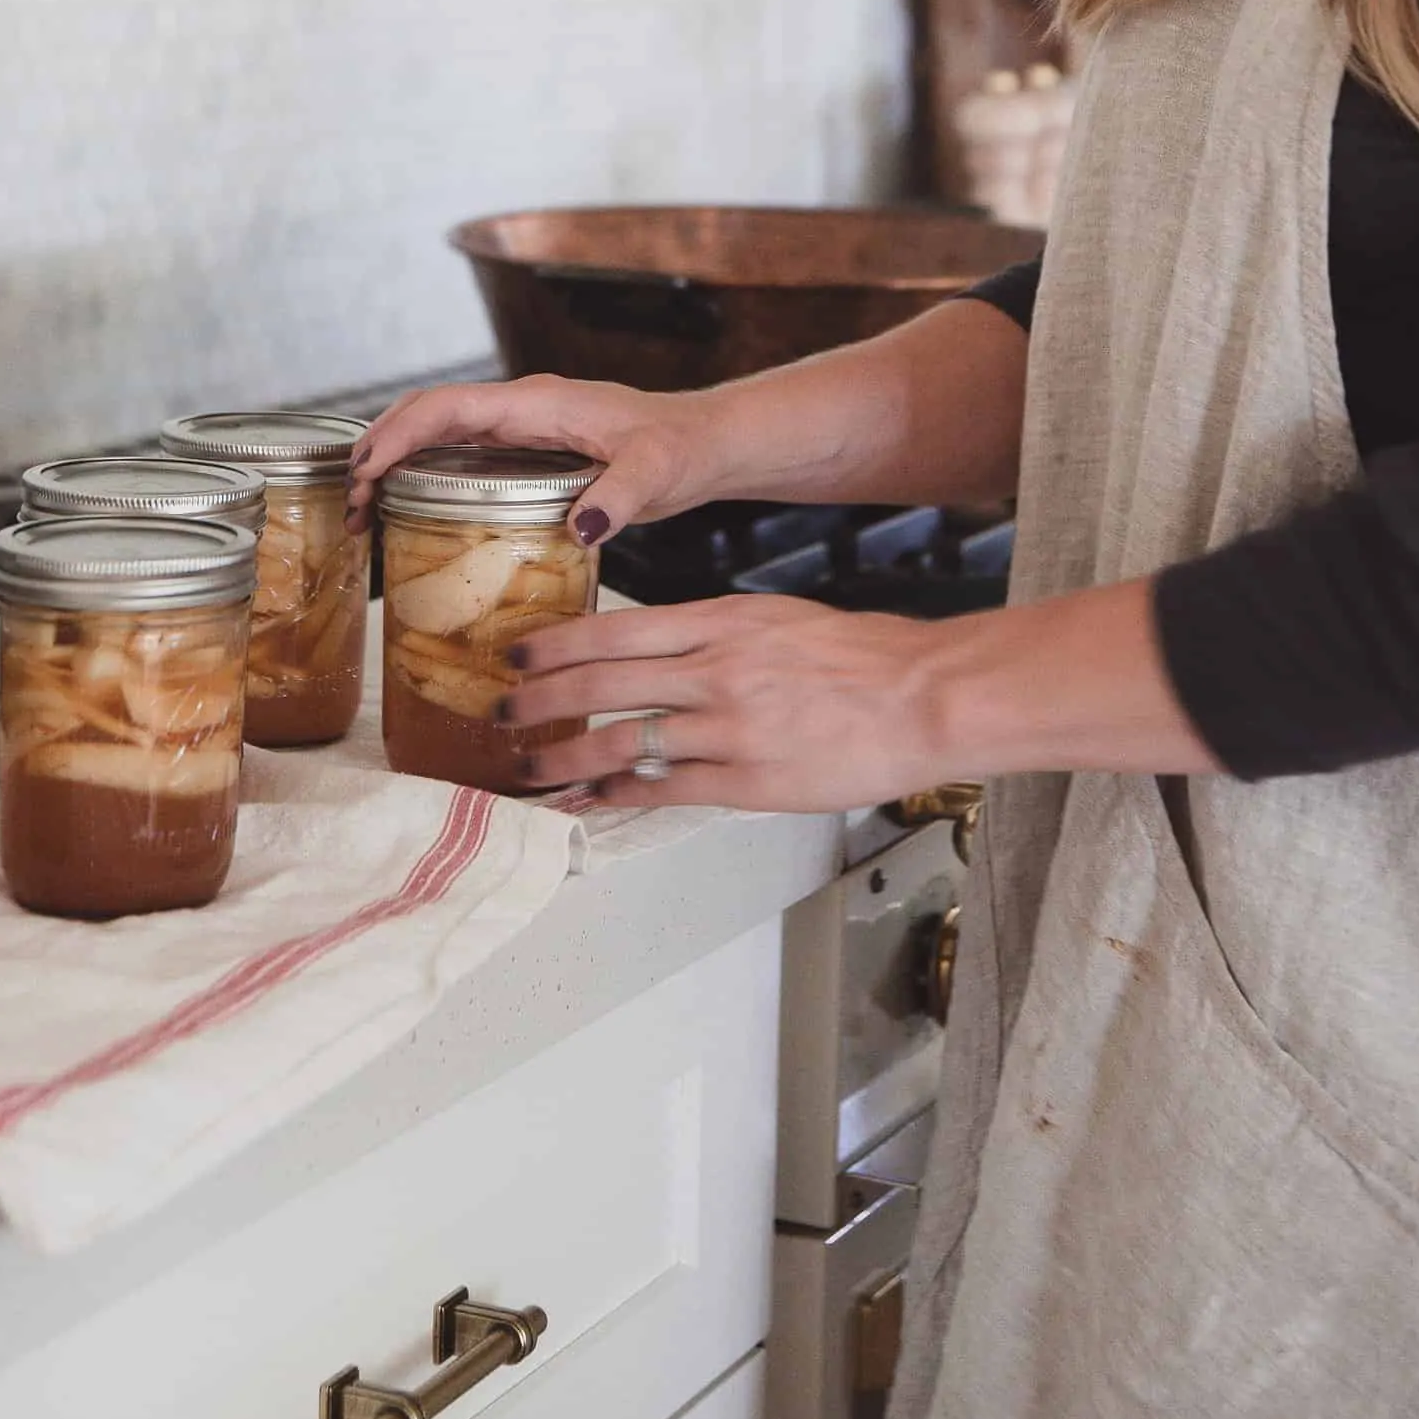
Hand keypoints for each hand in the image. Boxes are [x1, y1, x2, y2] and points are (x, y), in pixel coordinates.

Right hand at [346, 372, 721, 543]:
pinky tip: (408, 509)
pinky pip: (460, 452)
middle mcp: (521, 408)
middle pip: (428, 414)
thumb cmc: (682, 449)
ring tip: (363, 513)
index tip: (364, 473)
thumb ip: (622, 496)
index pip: (448, 406)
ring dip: (394, 462)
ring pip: (438, 432)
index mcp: (538, 403)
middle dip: (379, 450)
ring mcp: (521, 427)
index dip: (398, 435)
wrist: (705, 444)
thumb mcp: (658, 472)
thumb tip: (583, 525)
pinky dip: (422, 472)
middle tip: (350, 507)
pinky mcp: (526, 449)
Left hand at [494, 594, 960, 812]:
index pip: (615, 629)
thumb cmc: (859, 657)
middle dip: (539, 700)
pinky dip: (619, 794)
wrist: (918, 696)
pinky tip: (592, 798)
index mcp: (721, 621)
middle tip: (500, 712)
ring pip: (621, 741)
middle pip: (601, 683)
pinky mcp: (746, 781)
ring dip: (564, 758)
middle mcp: (715, 670)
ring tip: (530, 770)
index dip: (556, 644)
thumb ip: (715, 633)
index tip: (518, 653)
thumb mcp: (775, 619)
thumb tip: (658, 651)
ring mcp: (728, 728)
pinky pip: (665, 789)